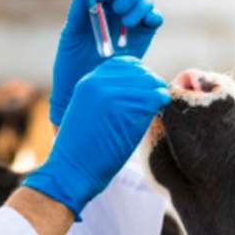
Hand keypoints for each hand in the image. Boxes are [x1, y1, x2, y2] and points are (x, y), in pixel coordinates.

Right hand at [25, 56, 169, 218]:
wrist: (72, 170)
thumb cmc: (80, 151)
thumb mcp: (86, 112)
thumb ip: (104, 98)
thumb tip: (131, 93)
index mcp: (88, 82)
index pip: (122, 64)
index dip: (137, 74)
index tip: (143, 88)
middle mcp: (100, 83)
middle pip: (139, 71)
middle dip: (150, 83)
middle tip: (156, 97)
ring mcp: (115, 95)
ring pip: (149, 82)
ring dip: (157, 92)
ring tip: (159, 104)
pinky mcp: (128, 109)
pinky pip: (155, 96)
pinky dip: (162, 100)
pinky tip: (160, 109)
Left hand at [49, 0, 163, 125]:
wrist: (85, 94)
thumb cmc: (71, 67)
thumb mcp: (71, 38)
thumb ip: (76, 13)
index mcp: (96, 8)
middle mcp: (114, 12)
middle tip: (118, 10)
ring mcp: (131, 24)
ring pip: (144, 1)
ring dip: (139, 6)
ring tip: (127, 23)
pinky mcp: (143, 38)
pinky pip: (155, 19)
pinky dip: (154, 15)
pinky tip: (147, 22)